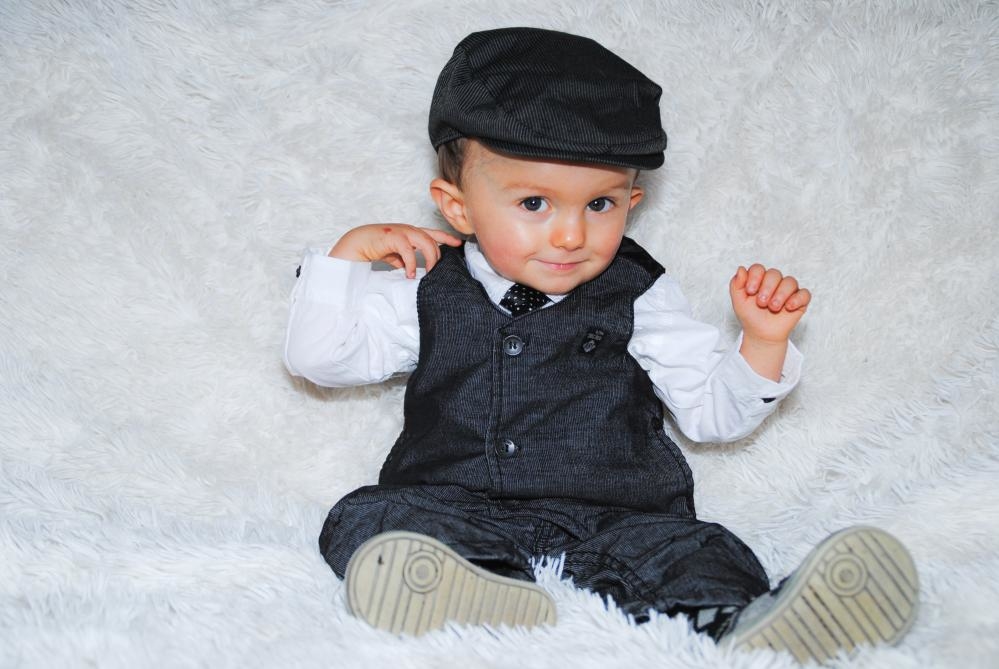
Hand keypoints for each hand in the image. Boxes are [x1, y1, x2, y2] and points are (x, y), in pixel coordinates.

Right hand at [329, 224, 462, 277]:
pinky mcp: (394, 237)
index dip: (446, 237)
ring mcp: (402, 231)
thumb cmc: (375, 247)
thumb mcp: (394, 254)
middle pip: (432, 240)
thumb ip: (404, 258)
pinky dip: (412, 264)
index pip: (432, 233)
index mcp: (410, 232)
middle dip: (437, 257)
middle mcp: (408, 229)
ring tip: (428, 273)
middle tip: (435, 272)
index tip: (458, 242)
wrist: (357, 242)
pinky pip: (409, 251)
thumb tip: (411, 269)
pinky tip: (410, 275)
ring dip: (429, 259)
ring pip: (425, 242)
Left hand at [729, 264, 810, 343]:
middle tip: (761, 303)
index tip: (750, 291)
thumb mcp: (738, 302)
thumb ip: (736, 285)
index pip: (758, 268)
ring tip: (773, 308)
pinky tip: (788, 307)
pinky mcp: (800, 301)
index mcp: (759, 279)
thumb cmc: (750, 317)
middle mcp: (774, 282)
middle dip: (767, 288)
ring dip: (780, 294)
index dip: (754, 277)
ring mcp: (788, 290)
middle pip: (774, 273)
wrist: (760, 334)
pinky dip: (797, 299)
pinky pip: (804, 294)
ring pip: (790, 282)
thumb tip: (741, 268)